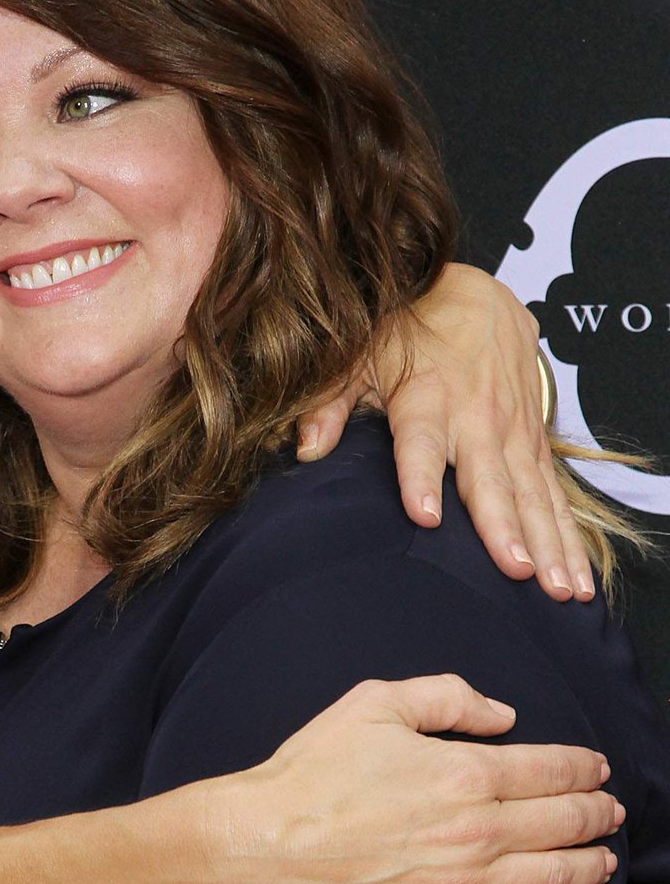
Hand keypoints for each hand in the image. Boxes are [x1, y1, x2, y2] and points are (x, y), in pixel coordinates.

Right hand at [215, 674, 620, 883]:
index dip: (585, 768)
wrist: (266, 844)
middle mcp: (478, 832)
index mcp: (466, 774)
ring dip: (590, 867)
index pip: (552, 770)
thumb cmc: (314, 772)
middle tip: (610, 812)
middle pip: (564, 823)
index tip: (598, 769)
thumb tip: (504, 717)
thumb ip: (448, 697)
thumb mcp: (375, 703)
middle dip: (597, 814)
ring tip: (605, 860)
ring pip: (554, 879)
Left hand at [297, 264, 592, 601]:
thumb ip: (330, 405)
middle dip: (505, 527)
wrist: (476, 294)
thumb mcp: (358, 356)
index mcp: (427, 399)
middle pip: (491, 480)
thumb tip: (307, 450)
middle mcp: (476, 419)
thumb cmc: (408, 330)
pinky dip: (569, 536)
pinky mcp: (535, 442)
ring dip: (549, 543)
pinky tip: (577, 579)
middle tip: (517, 571)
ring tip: (562, 589)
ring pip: (533, 495)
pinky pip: (555, 495)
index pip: (420, 444)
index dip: (420, 478)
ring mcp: (512, 432)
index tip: (423, 515)